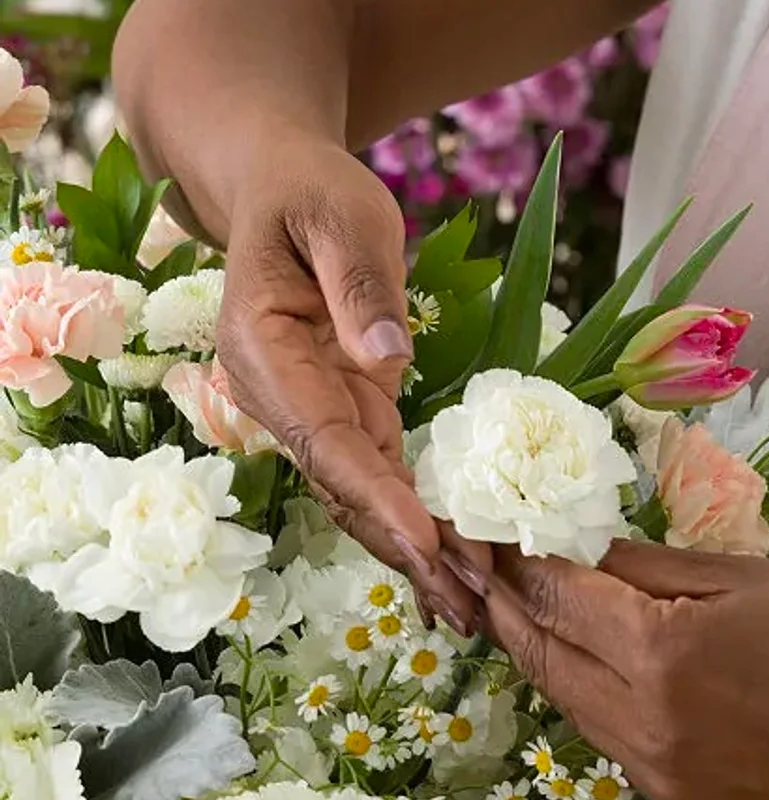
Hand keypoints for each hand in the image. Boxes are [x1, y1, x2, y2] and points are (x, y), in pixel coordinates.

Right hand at [216, 136, 488, 630]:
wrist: (280, 189)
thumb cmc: (310, 192)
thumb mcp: (341, 214)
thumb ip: (360, 283)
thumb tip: (390, 358)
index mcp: (264, 348)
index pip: (324, 437)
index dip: (375, 493)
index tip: (427, 542)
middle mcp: (279, 395)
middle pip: (342, 486)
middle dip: (403, 550)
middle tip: (467, 608)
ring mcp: (314, 409)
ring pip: (361, 494)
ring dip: (414, 552)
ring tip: (472, 610)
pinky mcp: (348, 409)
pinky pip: (381, 474)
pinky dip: (416, 520)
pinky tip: (455, 565)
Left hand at [485, 541, 768, 799]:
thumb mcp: (733, 574)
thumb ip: (641, 566)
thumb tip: (571, 550)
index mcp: (663, 650)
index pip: (557, 600)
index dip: (515, 565)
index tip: (485, 535)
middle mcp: (646, 721)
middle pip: (545, 659)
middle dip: (505, 611)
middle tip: (478, 571)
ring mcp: (658, 774)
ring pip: (569, 706)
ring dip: (541, 656)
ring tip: (519, 610)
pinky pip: (609, 741)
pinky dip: (588, 698)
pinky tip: (588, 664)